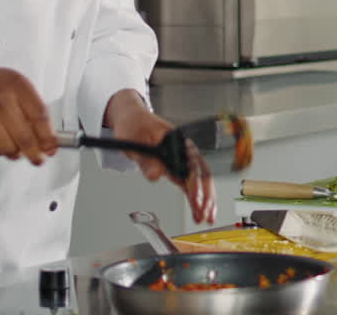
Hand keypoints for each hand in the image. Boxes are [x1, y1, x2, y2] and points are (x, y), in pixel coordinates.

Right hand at [0, 40, 57, 164]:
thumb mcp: (9, 82)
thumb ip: (27, 105)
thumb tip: (45, 132)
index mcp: (16, 84)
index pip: (41, 116)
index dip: (48, 136)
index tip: (52, 147)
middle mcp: (2, 98)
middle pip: (26, 136)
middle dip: (34, 152)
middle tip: (38, 158)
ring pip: (8, 146)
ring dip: (14, 153)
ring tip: (16, 151)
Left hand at [105, 90, 216, 224]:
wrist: (131, 119)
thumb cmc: (133, 125)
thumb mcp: (133, 141)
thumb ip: (145, 160)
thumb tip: (155, 175)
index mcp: (176, 139)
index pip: (191, 164)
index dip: (195, 184)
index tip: (195, 199)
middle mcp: (182, 148)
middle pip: (201, 173)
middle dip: (205, 196)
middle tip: (202, 214)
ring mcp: (181, 157)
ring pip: (199, 179)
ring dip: (204, 199)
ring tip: (204, 217)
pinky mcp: (176, 165)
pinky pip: (189, 181)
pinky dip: (195, 196)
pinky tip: (198, 208)